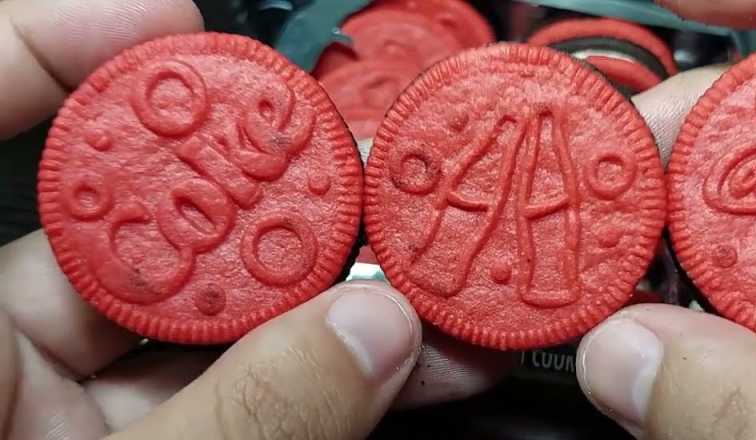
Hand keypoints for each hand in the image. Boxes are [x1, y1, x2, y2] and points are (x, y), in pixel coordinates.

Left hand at [0, 1, 514, 437]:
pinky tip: (397, 361)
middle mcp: (7, 357)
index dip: (55, 43)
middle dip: (276, 203)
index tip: (169, 19)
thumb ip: (243, 418)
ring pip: (209, 318)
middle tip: (371, 181)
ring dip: (329, 305)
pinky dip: (317, 376)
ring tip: (426, 286)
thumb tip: (370, 336)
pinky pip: (233, 391)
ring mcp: (66, 408)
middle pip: (140, 229)